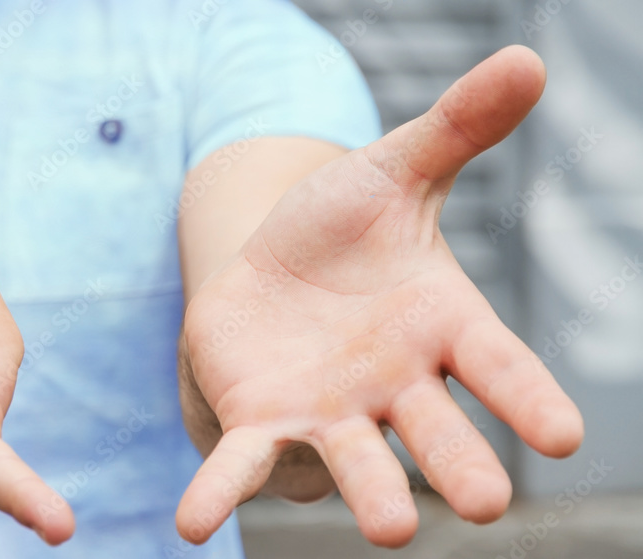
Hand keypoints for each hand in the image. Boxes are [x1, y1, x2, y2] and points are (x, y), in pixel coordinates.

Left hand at [175, 46, 582, 546]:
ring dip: (369, 492)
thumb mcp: (394, 171)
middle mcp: (395, 386)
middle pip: (436, 430)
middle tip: (487, 503)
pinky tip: (191, 523)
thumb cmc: (344, 230)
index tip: (566, 435)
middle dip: (458, 464)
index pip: (498, 366)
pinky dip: (220, 491)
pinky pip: (241, 464)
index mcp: (442, 327)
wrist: (274, 269)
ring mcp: (328, 412)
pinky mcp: (261, 421)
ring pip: (353, 458)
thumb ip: (457, 129)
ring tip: (387, 528)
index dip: (530, 399)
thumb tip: (530, 58)